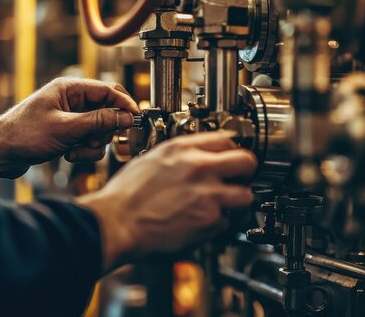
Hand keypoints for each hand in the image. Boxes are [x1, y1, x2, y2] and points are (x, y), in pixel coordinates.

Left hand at [0, 77, 138, 182]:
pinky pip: (88, 140)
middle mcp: (71, 100)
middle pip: (106, 111)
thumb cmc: (23, 135)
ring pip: (99, 129)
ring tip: (76, 150)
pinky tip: (69, 155)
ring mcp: (69, 118)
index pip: (108, 91)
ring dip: (93, 143)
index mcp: (69, 89)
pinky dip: (84, 150)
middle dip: (105, 129)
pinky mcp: (67, 133)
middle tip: (98, 139)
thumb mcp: (66, 128)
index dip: (124, 105)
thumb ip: (98, 121)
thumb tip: (125, 117)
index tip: (135, 119)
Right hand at [77, 132, 257, 271]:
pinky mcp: (209, 220)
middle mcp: (199, 167)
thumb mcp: (152, 158)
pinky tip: (202, 221)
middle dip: (246, 171)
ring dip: (237, 201)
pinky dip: (217, 224)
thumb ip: (180, 154)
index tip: (232, 159)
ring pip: (245, 195)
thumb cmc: (127, 194)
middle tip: (239, 178)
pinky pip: (226, 221)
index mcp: (183, 149)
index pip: (227, 140)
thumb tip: (197, 154)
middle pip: (247, 161)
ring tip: (225, 204)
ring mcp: (208, 194)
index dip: (232, 151)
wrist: (117, 222)